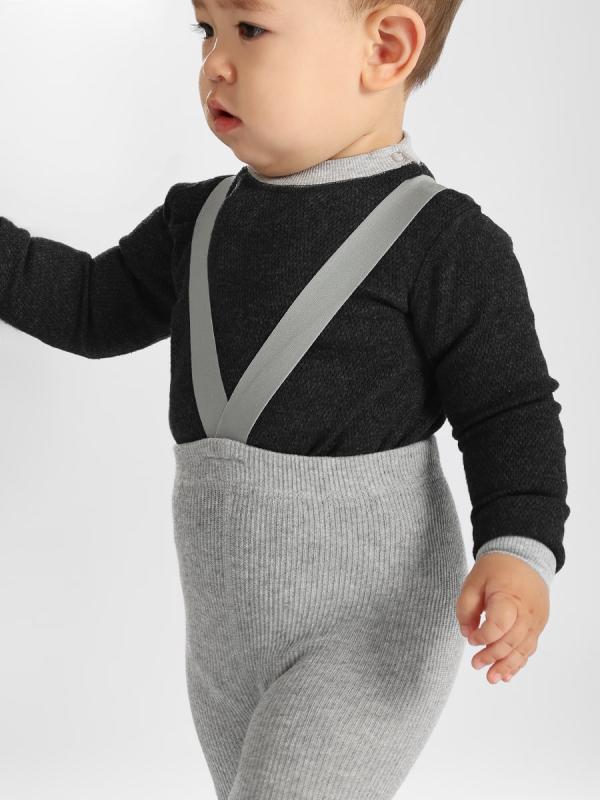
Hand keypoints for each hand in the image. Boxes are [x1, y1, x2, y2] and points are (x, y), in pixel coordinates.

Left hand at [455, 552, 549, 683]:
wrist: (523, 556)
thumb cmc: (495, 569)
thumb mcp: (473, 581)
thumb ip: (466, 608)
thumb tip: (466, 634)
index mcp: (509, 596)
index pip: (500, 625)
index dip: (484, 636)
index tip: (471, 638)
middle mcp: (527, 611)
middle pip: (512, 641)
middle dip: (492, 656)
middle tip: (475, 665)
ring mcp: (536, 619)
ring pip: (523, 649)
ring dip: (507, 666)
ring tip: (492, 679)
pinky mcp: (538, 624)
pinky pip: (530, 647)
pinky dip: (519, 661)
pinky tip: (507, 674)